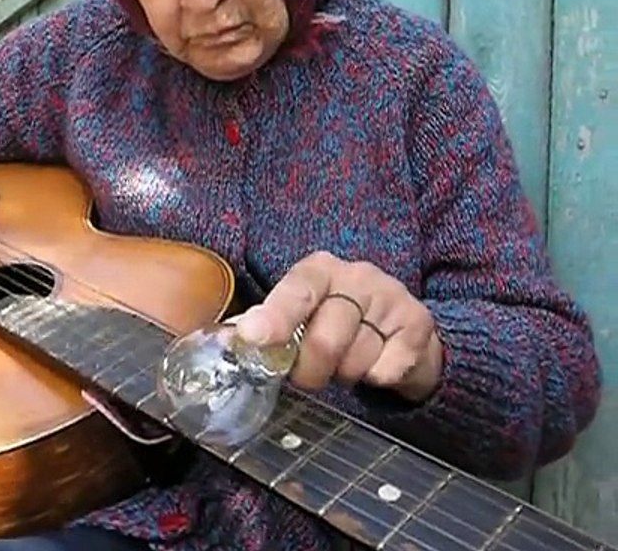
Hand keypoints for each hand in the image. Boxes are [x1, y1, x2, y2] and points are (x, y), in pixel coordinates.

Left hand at [235, 251, 442, 401]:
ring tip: (346, 362)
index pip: (296, 290)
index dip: (274, 316)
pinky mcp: (419, 323)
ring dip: (344, 375)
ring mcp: (390, 296)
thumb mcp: (301, 315)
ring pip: (355, 361)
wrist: (402, 330)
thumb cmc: (335, 322)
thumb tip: (229, 341)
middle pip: (325, 340)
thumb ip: (267, 324)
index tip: (253, 337)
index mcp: (318, 270)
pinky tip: (376, 364)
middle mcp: (356, 275)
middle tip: (308, 375)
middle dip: (310, 372)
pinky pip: (386, 371)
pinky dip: (376, 378)